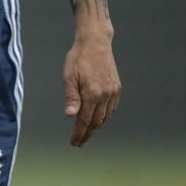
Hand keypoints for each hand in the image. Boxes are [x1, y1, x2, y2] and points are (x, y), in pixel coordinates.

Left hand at [62, 28, 120, 146]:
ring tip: (87, 132)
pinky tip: (98, 118)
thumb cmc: (78, 58)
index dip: (79, 133)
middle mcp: (105, 95)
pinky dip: (105, 116)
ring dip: (96, 126)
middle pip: (96, 122)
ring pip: (105, 116)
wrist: (95, 42)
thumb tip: (70, 115)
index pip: (85, 121)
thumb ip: (71, 97)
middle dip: (88, 133)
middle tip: (79, 141)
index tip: (74, 142)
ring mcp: (113, 92)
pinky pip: (112, 108)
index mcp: (92, 94)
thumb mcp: (69, 76)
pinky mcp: (117, 87)